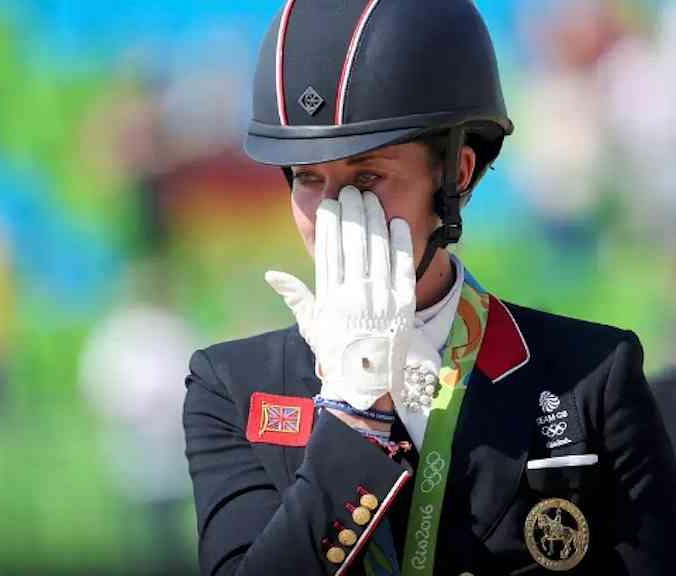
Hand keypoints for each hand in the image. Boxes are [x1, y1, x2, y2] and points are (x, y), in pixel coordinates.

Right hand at [265, 186, 415, 409]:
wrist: (366, 384)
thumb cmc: (336, 354)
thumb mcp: (311, 326)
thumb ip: (295, 296)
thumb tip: (271, 274)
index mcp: (330, 297)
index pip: (329, 250)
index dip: (330, 223)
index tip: (331, 203)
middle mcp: (355, 294)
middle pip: (353, 243)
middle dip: (352, 213)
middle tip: (352, 191)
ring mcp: (381, 298)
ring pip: (377, 249)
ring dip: (374, 220)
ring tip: (371, 199)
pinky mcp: (404, 304)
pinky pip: (403, 267)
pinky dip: (400, 243)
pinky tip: (396, 223)